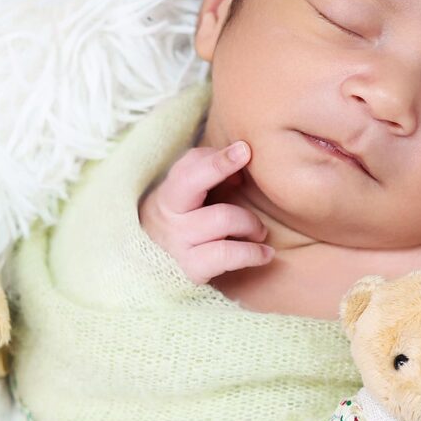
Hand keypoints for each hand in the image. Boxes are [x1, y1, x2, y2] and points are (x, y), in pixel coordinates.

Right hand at [139, 141, 272, 283]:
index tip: (244, 149)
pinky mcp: (192, 269)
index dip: (216, 158)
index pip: (188, 168)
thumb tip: (242, 162)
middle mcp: (169, 217)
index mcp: (169, 194)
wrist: (154, 270)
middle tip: (247, 179)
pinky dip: (253, 253)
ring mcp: (179, 244)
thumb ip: (211, 172)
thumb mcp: (188, 196)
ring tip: (260, 232)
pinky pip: (228, 255)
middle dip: (221, 169)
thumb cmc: (183, 224)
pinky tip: (265, 253)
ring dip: (250, 222)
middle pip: (193, 183)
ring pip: (223, 219)